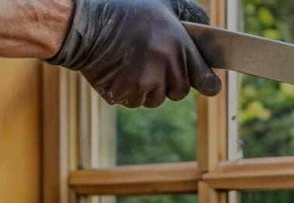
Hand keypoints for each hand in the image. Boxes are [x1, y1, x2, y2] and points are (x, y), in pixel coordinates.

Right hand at [47, 0, 222, 107]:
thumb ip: (191, 16)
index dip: (208, 83)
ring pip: (156, 99)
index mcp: (178, 46)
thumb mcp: (163, 2)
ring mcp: (144, 84)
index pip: (206, 80)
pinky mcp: (124, 94)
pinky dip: (129, 91)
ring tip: (133, 62)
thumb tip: (207, 28)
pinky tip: (120, 70)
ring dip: (149, 87)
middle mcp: (164, 68)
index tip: (210, 85)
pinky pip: (134, 101)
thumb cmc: (124, 10)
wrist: (83, 25)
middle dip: (170, 80)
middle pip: (180, 91)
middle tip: (153, 59)